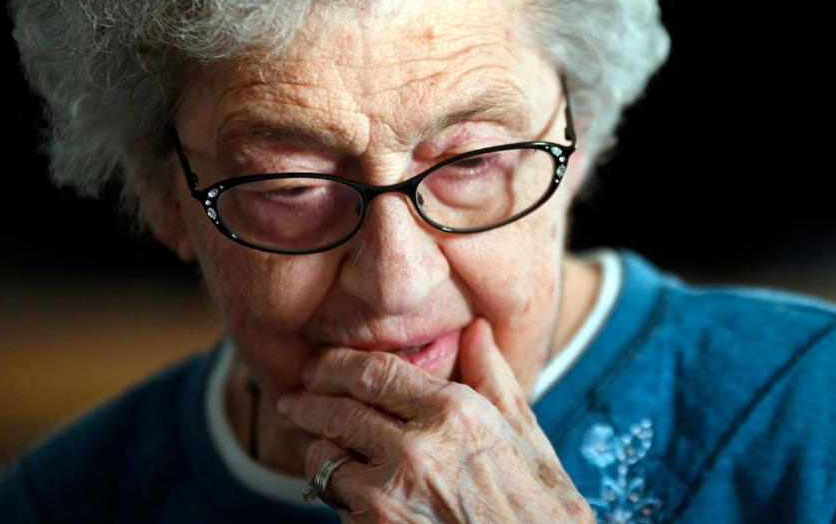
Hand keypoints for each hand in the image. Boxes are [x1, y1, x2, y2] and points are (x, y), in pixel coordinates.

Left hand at [276, 317, 593, 522]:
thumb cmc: (540, 510)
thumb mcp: (528, 437)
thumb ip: (494, 379)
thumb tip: (476, 330)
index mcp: (455, 412)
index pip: (374, 372)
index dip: (336, 364)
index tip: (318, 364)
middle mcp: (418, 447)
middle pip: (338, 409)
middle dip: (308, 401)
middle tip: (294, 399)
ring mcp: (392, 493)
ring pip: (325, 457)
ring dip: (316, 449)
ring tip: (316, 444)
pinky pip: (335, 501)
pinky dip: (334, 491)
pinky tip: (342, 485)